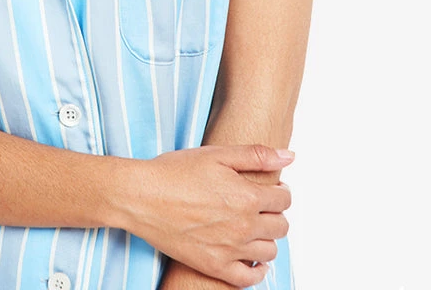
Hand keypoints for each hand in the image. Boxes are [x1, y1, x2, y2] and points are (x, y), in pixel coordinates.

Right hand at [113, 144, 291, 287]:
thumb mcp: (216, 153)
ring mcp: (230, 250)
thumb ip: (256, 155)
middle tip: (260, 206)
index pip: (284, 199)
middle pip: (281, 226)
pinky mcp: (214, 267)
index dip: (280, 191)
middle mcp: (243, 226)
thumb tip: (288, 157)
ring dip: (266, 238)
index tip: (269, 189)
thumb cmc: (174, 172)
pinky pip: (249, 278)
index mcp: (247, 196)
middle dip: (274, 213)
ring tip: (252, 226)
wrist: (141, 197)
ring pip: (269, 251)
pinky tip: (250, 257)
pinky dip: (256, 270)